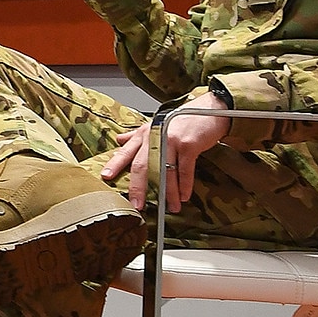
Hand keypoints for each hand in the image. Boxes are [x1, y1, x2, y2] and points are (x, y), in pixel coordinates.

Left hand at [100, 92, 231, 212]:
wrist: (211, 109)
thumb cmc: (182, 119)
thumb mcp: (156, 125)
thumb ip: (137, 135)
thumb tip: (119, 140)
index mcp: (145, 133)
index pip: (126, 150)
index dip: (115, 163)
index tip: (106, 177)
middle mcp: (155, 136)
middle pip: (142, 165)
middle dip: (138, 187)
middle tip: (137, 205)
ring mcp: (171, 140)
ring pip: (165, 172)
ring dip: (168, 193)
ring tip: (170, 207)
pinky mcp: (189, 144)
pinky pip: (184, 170)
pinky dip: (184, 185)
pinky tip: (183, 196)